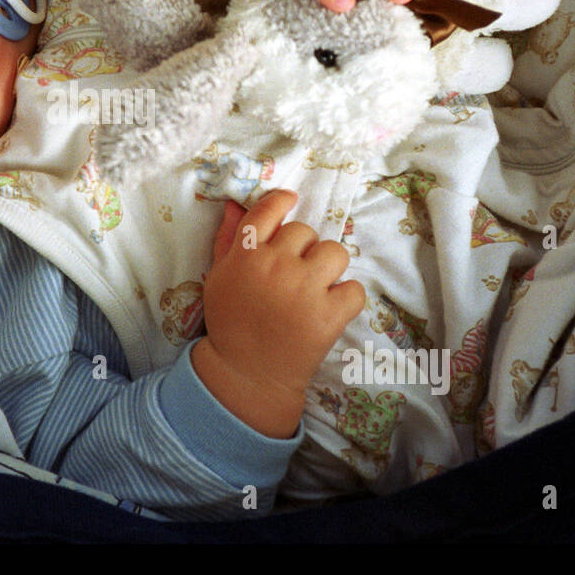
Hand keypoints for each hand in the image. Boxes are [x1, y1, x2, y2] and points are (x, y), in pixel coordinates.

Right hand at [191, 190, 365, 437]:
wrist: (248, 374)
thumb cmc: (232, 322)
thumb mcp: (220, 277)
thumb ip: (229, 238)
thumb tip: (236, 202)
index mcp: (245, 256)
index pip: (268, 210)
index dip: (282, 201)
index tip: (291, 202)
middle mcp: (275, 266)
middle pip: (305, 232)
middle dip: (303, 249)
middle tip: (294, 274)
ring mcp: (304, 290)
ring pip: (335, 252)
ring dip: (329, 269)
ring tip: (316, 289)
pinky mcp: (329, 315)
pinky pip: (354, 288)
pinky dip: (346, 299)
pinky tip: (329, 310)